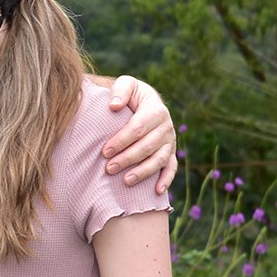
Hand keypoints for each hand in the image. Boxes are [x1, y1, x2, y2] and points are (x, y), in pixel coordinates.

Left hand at [103, 76, 176, 193]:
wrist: (144, 101)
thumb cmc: (131, 95)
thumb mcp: (126, 84)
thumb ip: (120, 90)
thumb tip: (114, 106)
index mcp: (156, 109)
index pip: (138, 127)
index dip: (122, 140)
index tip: (105, 151)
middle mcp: (167, 126)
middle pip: (148, 146)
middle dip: (128, 158)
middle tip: (109, 168)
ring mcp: (170, 141)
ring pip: (159, 160)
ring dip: (143, 172)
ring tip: (126, 181)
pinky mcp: (171, 153)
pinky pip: (171, 168)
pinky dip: (166, 180)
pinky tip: (157, 192)